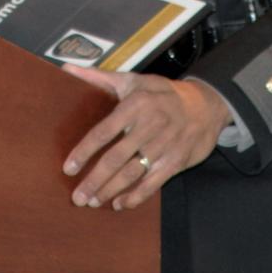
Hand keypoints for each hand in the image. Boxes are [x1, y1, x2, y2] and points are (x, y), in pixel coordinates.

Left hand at [61, 66, 229, 210]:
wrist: (205, 105)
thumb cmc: (160, 92)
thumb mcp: (132, 80)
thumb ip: (98, 78)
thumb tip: (66, 68)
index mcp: (134, 105)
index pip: (103, 132)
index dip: (84, 151)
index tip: (68, 168)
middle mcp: (148, 126)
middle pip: (116, 158)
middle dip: (95, 180)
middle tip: (77, 197)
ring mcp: (163, 146)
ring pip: (132, 173)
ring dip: (110, 190)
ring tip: (92, 202)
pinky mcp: (175, 161)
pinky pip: (153, 183)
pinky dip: (136, 196)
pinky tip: (120, 204)